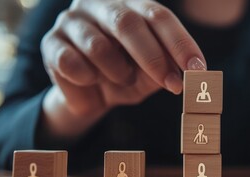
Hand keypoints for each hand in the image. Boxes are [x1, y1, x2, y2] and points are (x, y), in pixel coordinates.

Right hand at [41, 0, 206, 116]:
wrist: (90, 95)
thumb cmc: (126, 76)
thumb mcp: (153, 74)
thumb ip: (169, 68)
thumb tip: (191, 73)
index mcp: (131, 5)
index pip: (158, 15)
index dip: (180, 42)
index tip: (197, 69)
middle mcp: (101, 4)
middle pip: (128, 22)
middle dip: (153, 58)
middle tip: (171, 85)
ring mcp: (73, 20)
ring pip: (98, 46)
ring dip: (118, 72)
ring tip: (121, 79)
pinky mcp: (51, 42)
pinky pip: (71, 64)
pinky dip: (87, 80)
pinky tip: (91, 81)